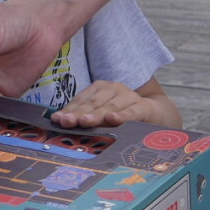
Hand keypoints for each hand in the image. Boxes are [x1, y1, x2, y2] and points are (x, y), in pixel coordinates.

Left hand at [51, 79, 171, 128]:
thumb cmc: (120, 113)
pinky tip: (112, 119)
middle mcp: (113, 88)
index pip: (81, 100)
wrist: (152, 112)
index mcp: (100, 88)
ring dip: (96, 115)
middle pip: (93, 103)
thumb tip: (59, 121)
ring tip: (84, 122)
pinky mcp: (142, 106)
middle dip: (78, 113)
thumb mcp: (101, 113)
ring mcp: (129, 96)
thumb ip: (84, 116)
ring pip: (109, 107)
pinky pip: (130, 112)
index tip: (57, 120)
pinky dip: (121, 116)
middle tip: (67, 122)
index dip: (69, 110)